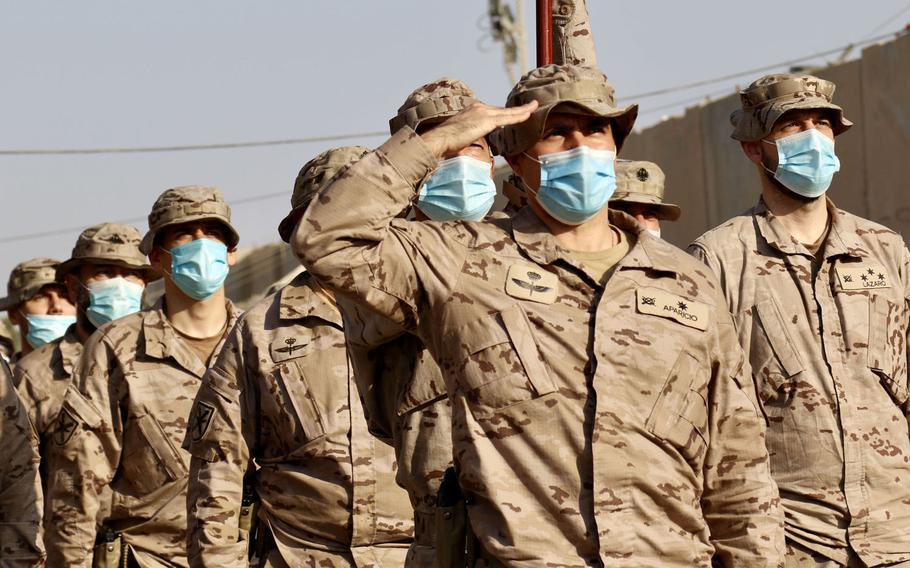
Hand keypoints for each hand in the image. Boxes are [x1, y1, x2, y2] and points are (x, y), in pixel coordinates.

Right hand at [420, 101, 538, 158]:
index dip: (504, 114)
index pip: (493, 112)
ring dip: (522, 109)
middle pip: (502, 110)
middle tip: (530, 106)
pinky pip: (507, 118)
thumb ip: (472, 134)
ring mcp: (483, 112)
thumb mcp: (462, 135)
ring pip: (508, 112)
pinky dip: (519, 115)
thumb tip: (479, 140)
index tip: (512, 114)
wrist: (440, 138)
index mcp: (472, 110)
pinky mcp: (486, 120)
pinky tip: (529, 113)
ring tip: (534, 106)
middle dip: (516, 109)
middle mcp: (479, 108)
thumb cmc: (446, 141)